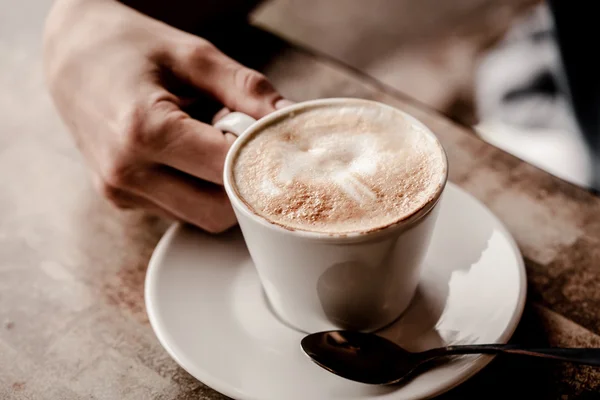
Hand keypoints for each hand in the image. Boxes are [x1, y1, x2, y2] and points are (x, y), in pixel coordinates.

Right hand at [43, 0, 288, 231]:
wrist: (71, 56)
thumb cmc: (129, 48)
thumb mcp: (193, 55)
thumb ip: (246, 90)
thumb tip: (290, 119)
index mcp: (143, 130)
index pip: (226, 172)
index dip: (259, 161)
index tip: (273, 145)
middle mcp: (125, 171)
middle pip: (217, 212)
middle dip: (242, 184)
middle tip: (239, 143)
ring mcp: (119, 191)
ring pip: (200, 218)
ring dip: (219, 190)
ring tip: (206, 142)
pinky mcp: (119, 199)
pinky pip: (179, 211)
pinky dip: (197, 191)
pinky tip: (186, 156)